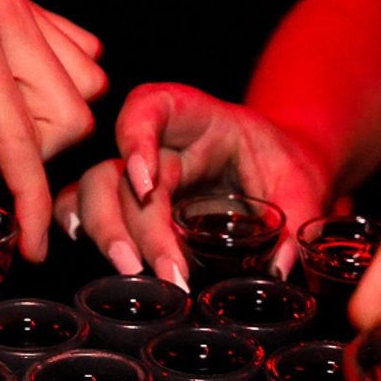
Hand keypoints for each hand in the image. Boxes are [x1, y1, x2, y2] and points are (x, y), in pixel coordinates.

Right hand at [56, 83, 328, 286]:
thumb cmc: (286, 167)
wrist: (283, 171)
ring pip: (94, 190)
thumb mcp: (304, 185)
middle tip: (167, 270)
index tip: (148, 186)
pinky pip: (83, 205)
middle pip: (120, 169)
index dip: (137, 139)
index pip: (151, 107)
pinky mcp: (130, 202)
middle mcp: (159, 144)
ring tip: (134, 273)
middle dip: (135, 224)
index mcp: (199, 119)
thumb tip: (280, 268)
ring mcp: (139, 173)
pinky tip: (93, 251)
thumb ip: (298, 221)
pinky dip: (76, 225)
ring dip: (107, 234)